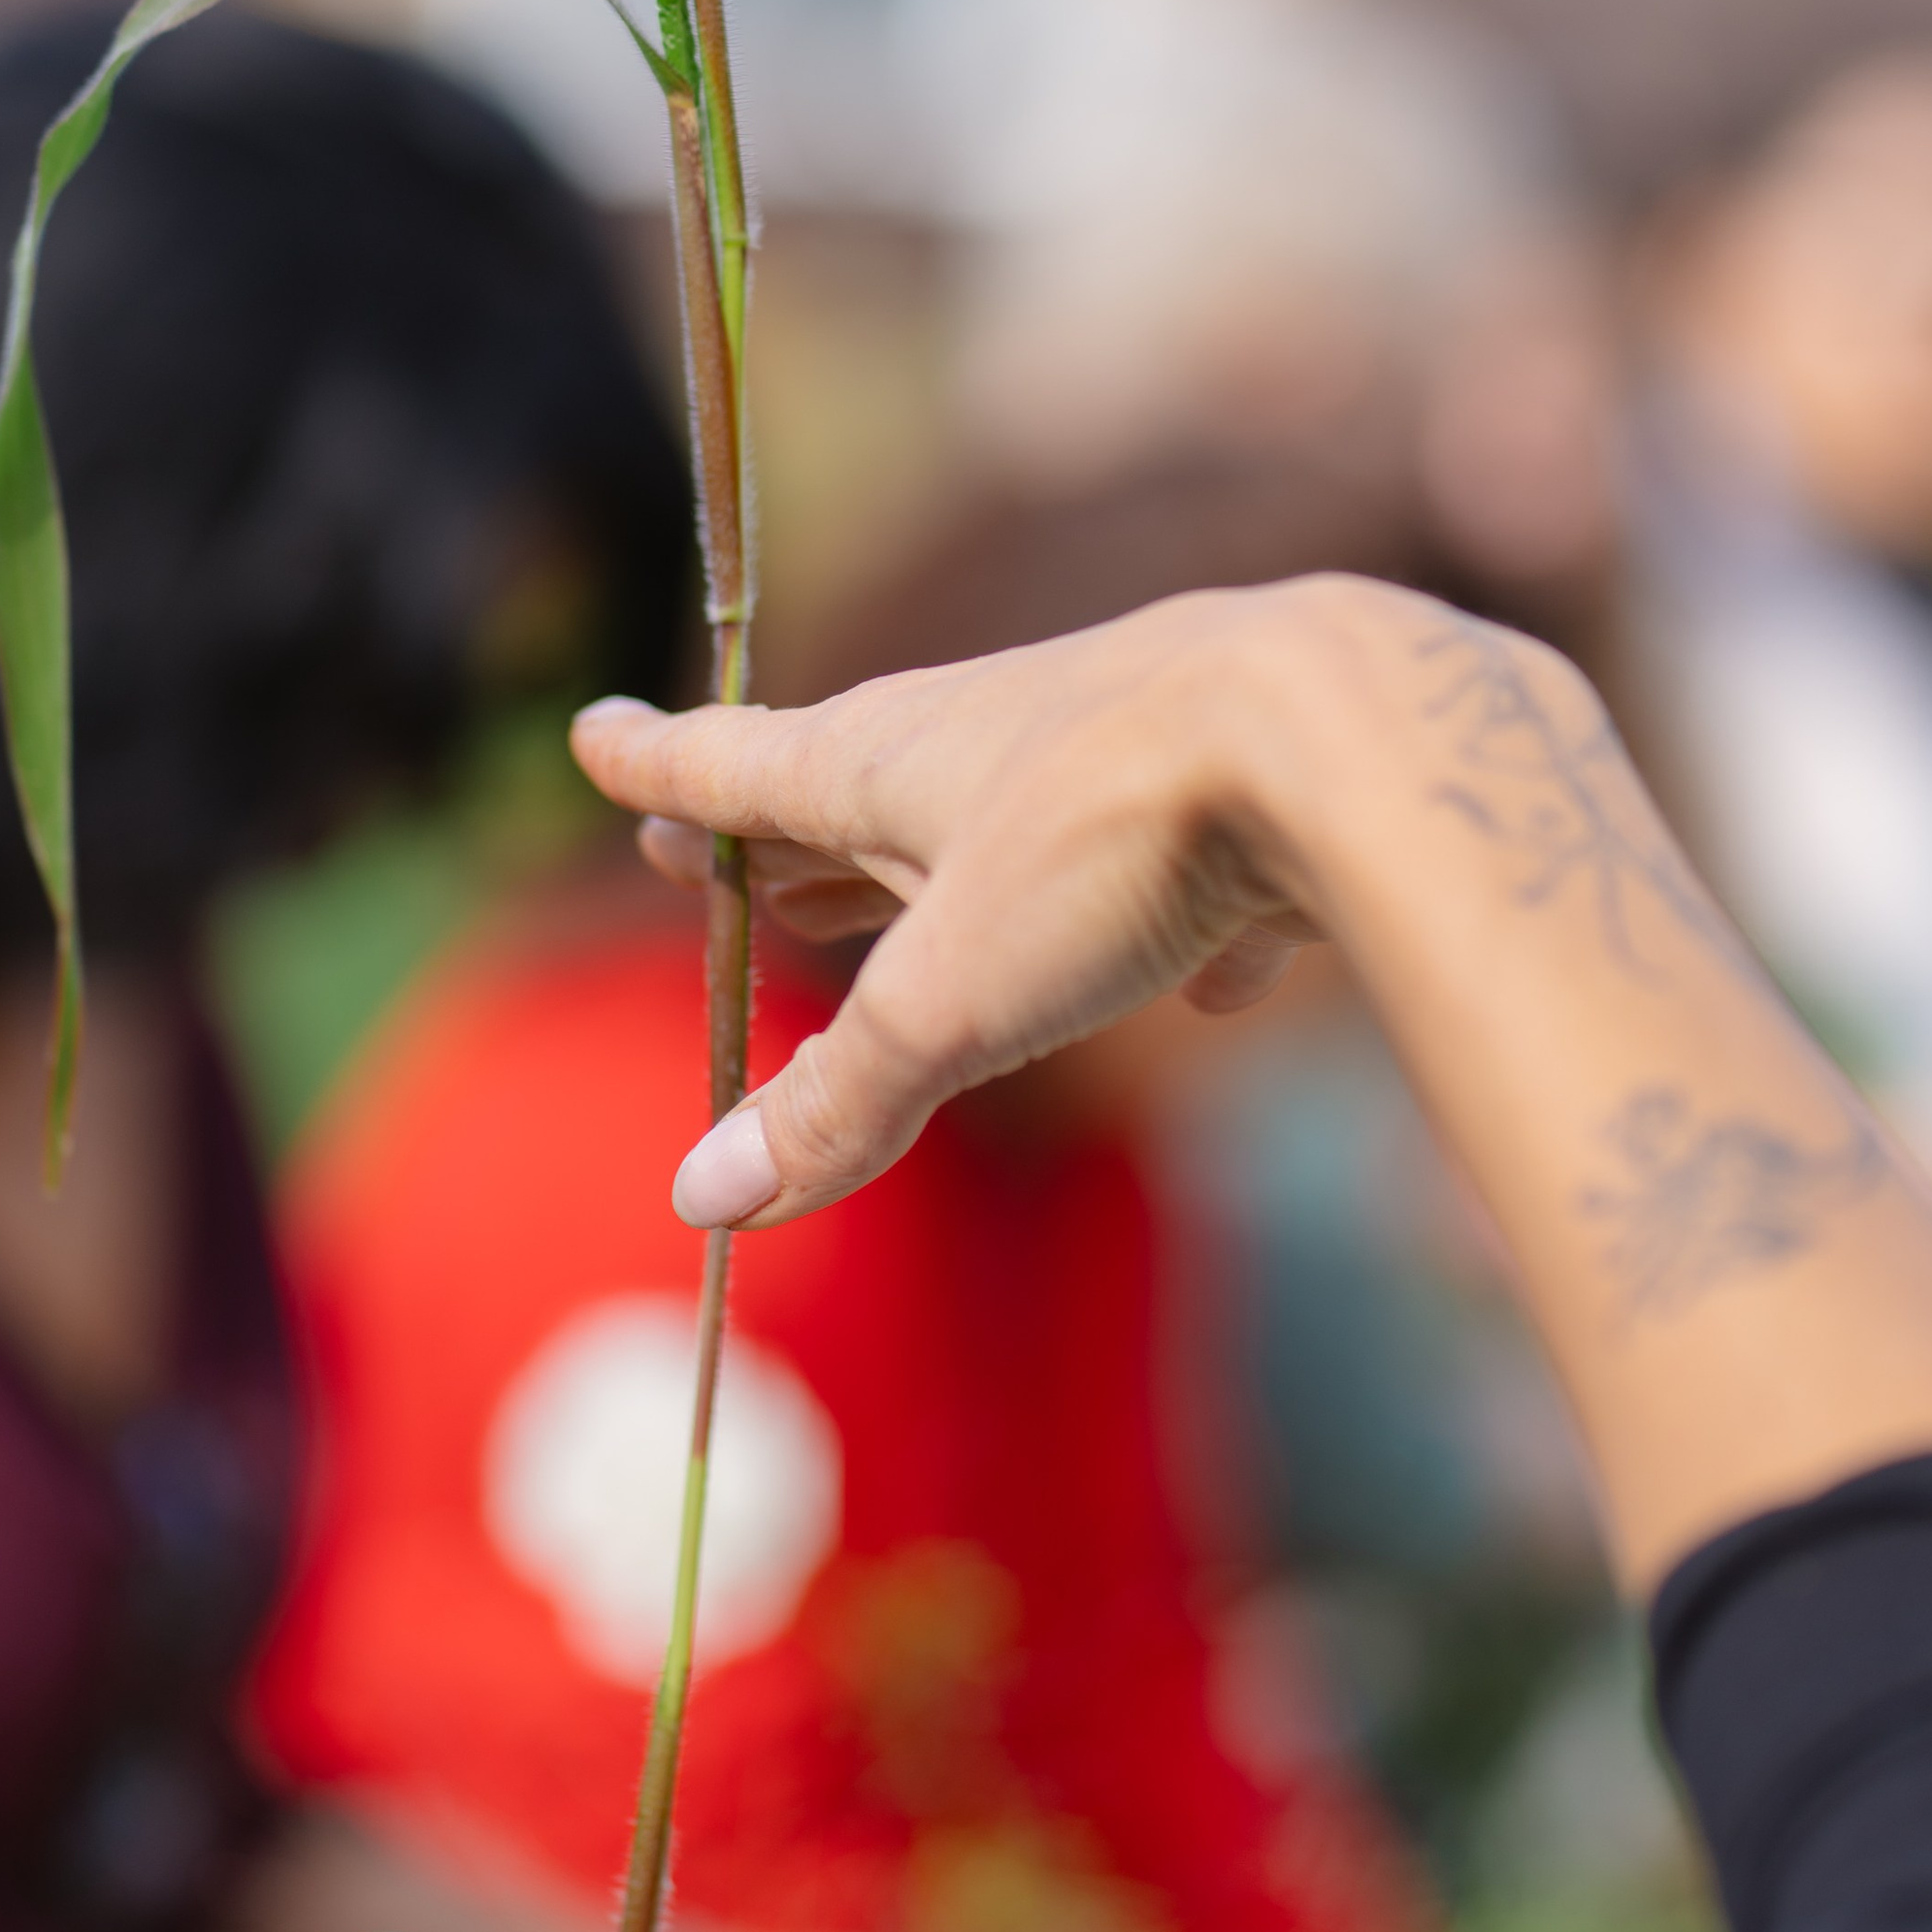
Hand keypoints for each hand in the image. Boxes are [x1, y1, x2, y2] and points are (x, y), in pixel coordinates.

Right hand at [572, 583, 1336, 1225]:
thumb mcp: (956, 997)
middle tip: (693, 837)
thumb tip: (702, 1201)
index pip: (733, 762)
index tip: (589, 734)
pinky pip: (1175, 871)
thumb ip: (839, 1101)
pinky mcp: (1235, 795)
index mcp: (885, 759)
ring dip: (931, 863)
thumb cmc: (1114, 840)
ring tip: (892, 891)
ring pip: (996, 818)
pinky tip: (1221, 984)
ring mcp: (1112, 750)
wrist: (1342, 730)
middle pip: (848, 790)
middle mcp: (986, 734)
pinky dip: (1169, 927)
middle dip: (770, 828)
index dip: (654, 766)